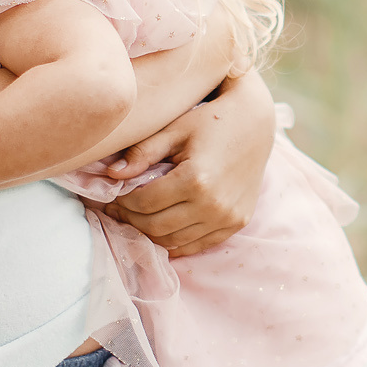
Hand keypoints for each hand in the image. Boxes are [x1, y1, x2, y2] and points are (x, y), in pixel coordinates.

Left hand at [94, 72, 274, 256]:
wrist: (256, 123)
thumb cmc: (211, 121)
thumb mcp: (174, 130)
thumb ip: (142, 153)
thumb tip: (110, 175)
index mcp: (196, 179)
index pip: (145, 203)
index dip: (122, 203)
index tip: (113, 196)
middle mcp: (214, 204)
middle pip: (156, 227)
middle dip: (131, 220)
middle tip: (118, 210)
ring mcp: (227, 218)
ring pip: (174, 241)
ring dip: (150, 233)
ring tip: (137, 218)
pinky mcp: (236, 224)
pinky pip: (197, 245)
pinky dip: (175, 242)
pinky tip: (161, 228)